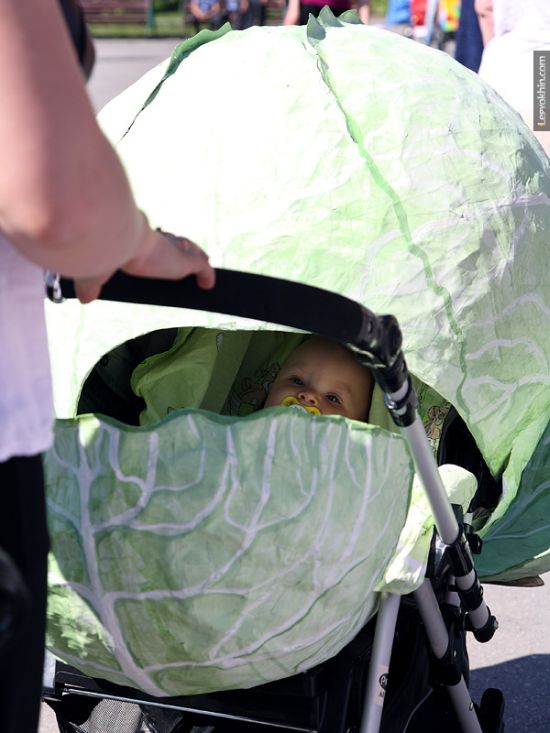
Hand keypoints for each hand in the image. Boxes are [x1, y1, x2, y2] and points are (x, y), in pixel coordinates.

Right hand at [74, 229, 214, 303]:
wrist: (114, 239)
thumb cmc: (102, 251)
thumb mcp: (97, 271)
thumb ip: (91, 284)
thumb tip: (83, 298)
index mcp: (138, 241)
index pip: (153, 243)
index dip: (159, 248)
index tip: (161, 254)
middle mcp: (158, 242)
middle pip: (175, 244)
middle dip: (182, 250)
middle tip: (188, 261)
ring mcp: (173, 250)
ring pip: (191, 252)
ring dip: (197, 259)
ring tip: (203, 271)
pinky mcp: (184, 261)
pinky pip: (201, 267)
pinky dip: (206, 275)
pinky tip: (209, 286)